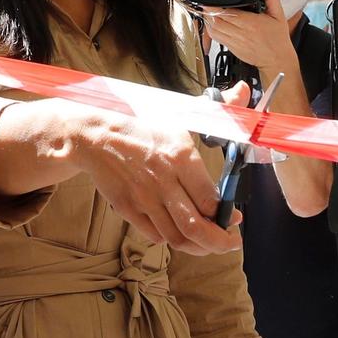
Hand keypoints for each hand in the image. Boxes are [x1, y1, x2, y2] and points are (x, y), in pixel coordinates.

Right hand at [71, 110, 240, 253]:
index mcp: (180, 157)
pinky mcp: (128, 208)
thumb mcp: (181, 113)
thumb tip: (244, 91)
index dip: (226, 217)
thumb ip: (219, 110)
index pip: (210, 201)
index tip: (235, 218)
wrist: (93, 134)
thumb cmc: (140, 124)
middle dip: (219, 243)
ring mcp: (143, 198)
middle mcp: (163, 181)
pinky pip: (154, 234)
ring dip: (197, 246)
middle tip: (229, 243)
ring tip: (207, 243)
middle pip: (195, 227)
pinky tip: (179, 231)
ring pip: (176, 237)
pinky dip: (170, 239)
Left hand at [199, 0, 300, 77]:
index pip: (226, 13)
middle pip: (215, 21)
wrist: (277, 60)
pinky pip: (216, 38)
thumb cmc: (278, 39)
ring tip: (209, 12)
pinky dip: (211, 29)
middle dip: (208, 11)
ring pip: (213, 30)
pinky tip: (214, 23)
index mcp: (251, 24)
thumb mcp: (279, 14)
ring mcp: (235, 43)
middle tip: (207, 3)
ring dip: (208, 20)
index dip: (215, 5)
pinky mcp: (232, 49)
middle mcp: (241, 34)